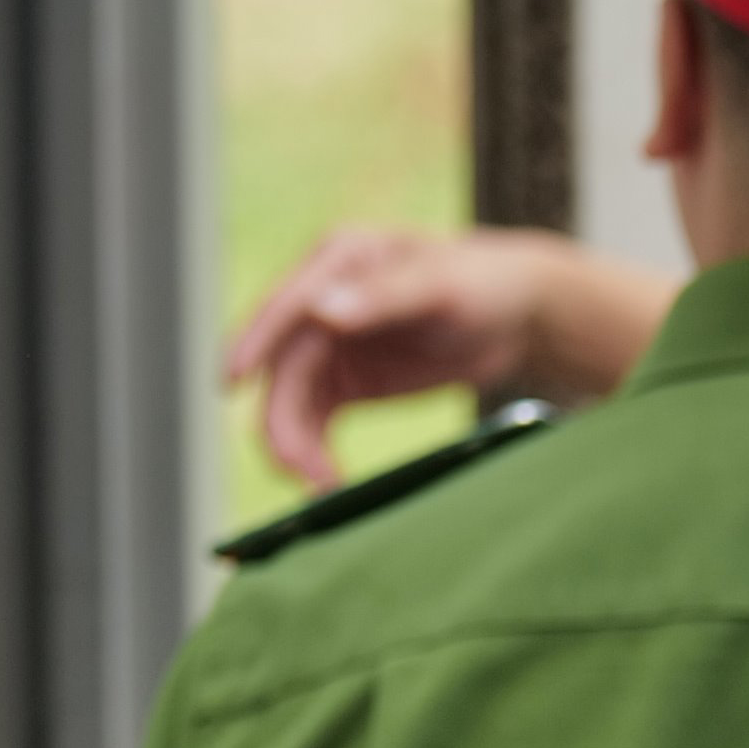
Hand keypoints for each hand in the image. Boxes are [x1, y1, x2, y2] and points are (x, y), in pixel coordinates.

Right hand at [219, 227, 632, 487]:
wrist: (518, 313)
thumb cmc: (483, 281)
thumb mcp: (440, 285)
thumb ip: (383, 298)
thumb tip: (323, 313)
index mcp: (338, 260)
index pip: (286, 306)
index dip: (255, 343)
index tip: (230, 381)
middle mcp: (323, 300)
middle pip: (284, 366)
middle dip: (283, 420)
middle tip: (299, 472)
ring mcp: (332, 343)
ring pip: (292, 399)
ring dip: (296, 444)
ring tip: (321, 487)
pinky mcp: (348, 380)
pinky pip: (316, 419)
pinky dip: (316, 450)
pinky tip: (330, 480)